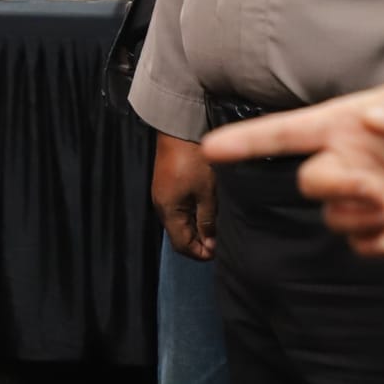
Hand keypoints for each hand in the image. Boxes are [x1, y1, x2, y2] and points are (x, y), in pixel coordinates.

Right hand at [152, 132, 216, 259]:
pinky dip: (193, 215)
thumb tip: (210, 244)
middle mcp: (162, 207)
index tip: (220, 251)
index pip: (182, 246)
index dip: (201, 253)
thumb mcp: (207, 193)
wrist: (179, 131)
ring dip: (197, 228)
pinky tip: (207, 209)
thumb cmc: (194, 161)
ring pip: (180, 223)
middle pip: (180, 236)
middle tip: (222, 238)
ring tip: (217, 224)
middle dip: (200, 242)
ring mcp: (163, 196)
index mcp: (169, 212)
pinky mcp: (167, 187)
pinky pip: (179, 211)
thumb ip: (207, 221)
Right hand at [201, 78, 383, 257]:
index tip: (210, 149)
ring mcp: (368, 191)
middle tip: (377, 188)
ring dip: (360, 219)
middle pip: (310, 182)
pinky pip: (361, 243)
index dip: (247, 141)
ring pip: (333, 216)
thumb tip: (371, 123)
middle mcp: (349, 158)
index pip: (286, 133)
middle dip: (335, 190)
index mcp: (345, 123)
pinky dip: (372, 244)